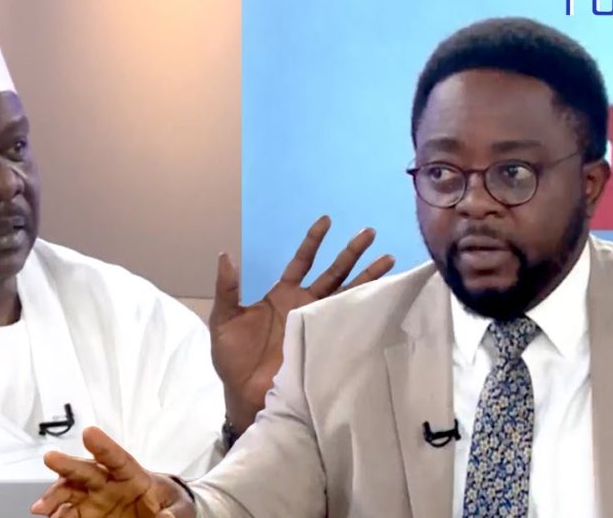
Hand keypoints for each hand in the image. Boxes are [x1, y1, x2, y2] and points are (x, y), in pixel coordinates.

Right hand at [32, 427, 193, 517]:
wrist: (160, 515)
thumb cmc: (170, 504)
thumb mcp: (179, 507)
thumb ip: (173, 513)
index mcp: (133, 475)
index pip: (118, 458)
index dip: (103, 445)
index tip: (90, 433)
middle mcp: (109, 483)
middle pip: (87, 470)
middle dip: (68, 464)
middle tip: (51, 458)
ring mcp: (95, 499)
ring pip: (70, 491)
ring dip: (55, 496)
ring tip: (42, 507)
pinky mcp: (87, 514)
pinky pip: (69, 513)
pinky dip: (58, 515)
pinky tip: (50, 517)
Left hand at [209, 215, 394, 432]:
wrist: (243, 392)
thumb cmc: (231, 356)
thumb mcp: (223, 318)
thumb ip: (227, 288)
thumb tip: (225, 255)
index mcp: (282, 294)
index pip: (302, 261)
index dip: (314, 241)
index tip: (326, 220)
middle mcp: (304, 304)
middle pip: (333, 272)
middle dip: (352, 252)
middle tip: (370, 231)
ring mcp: (316, 322)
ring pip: (347, 292)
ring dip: (367, 276)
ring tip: (389, 258)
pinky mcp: (323, 342)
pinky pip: (347, 322)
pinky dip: (364, 309)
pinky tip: (382, 296)